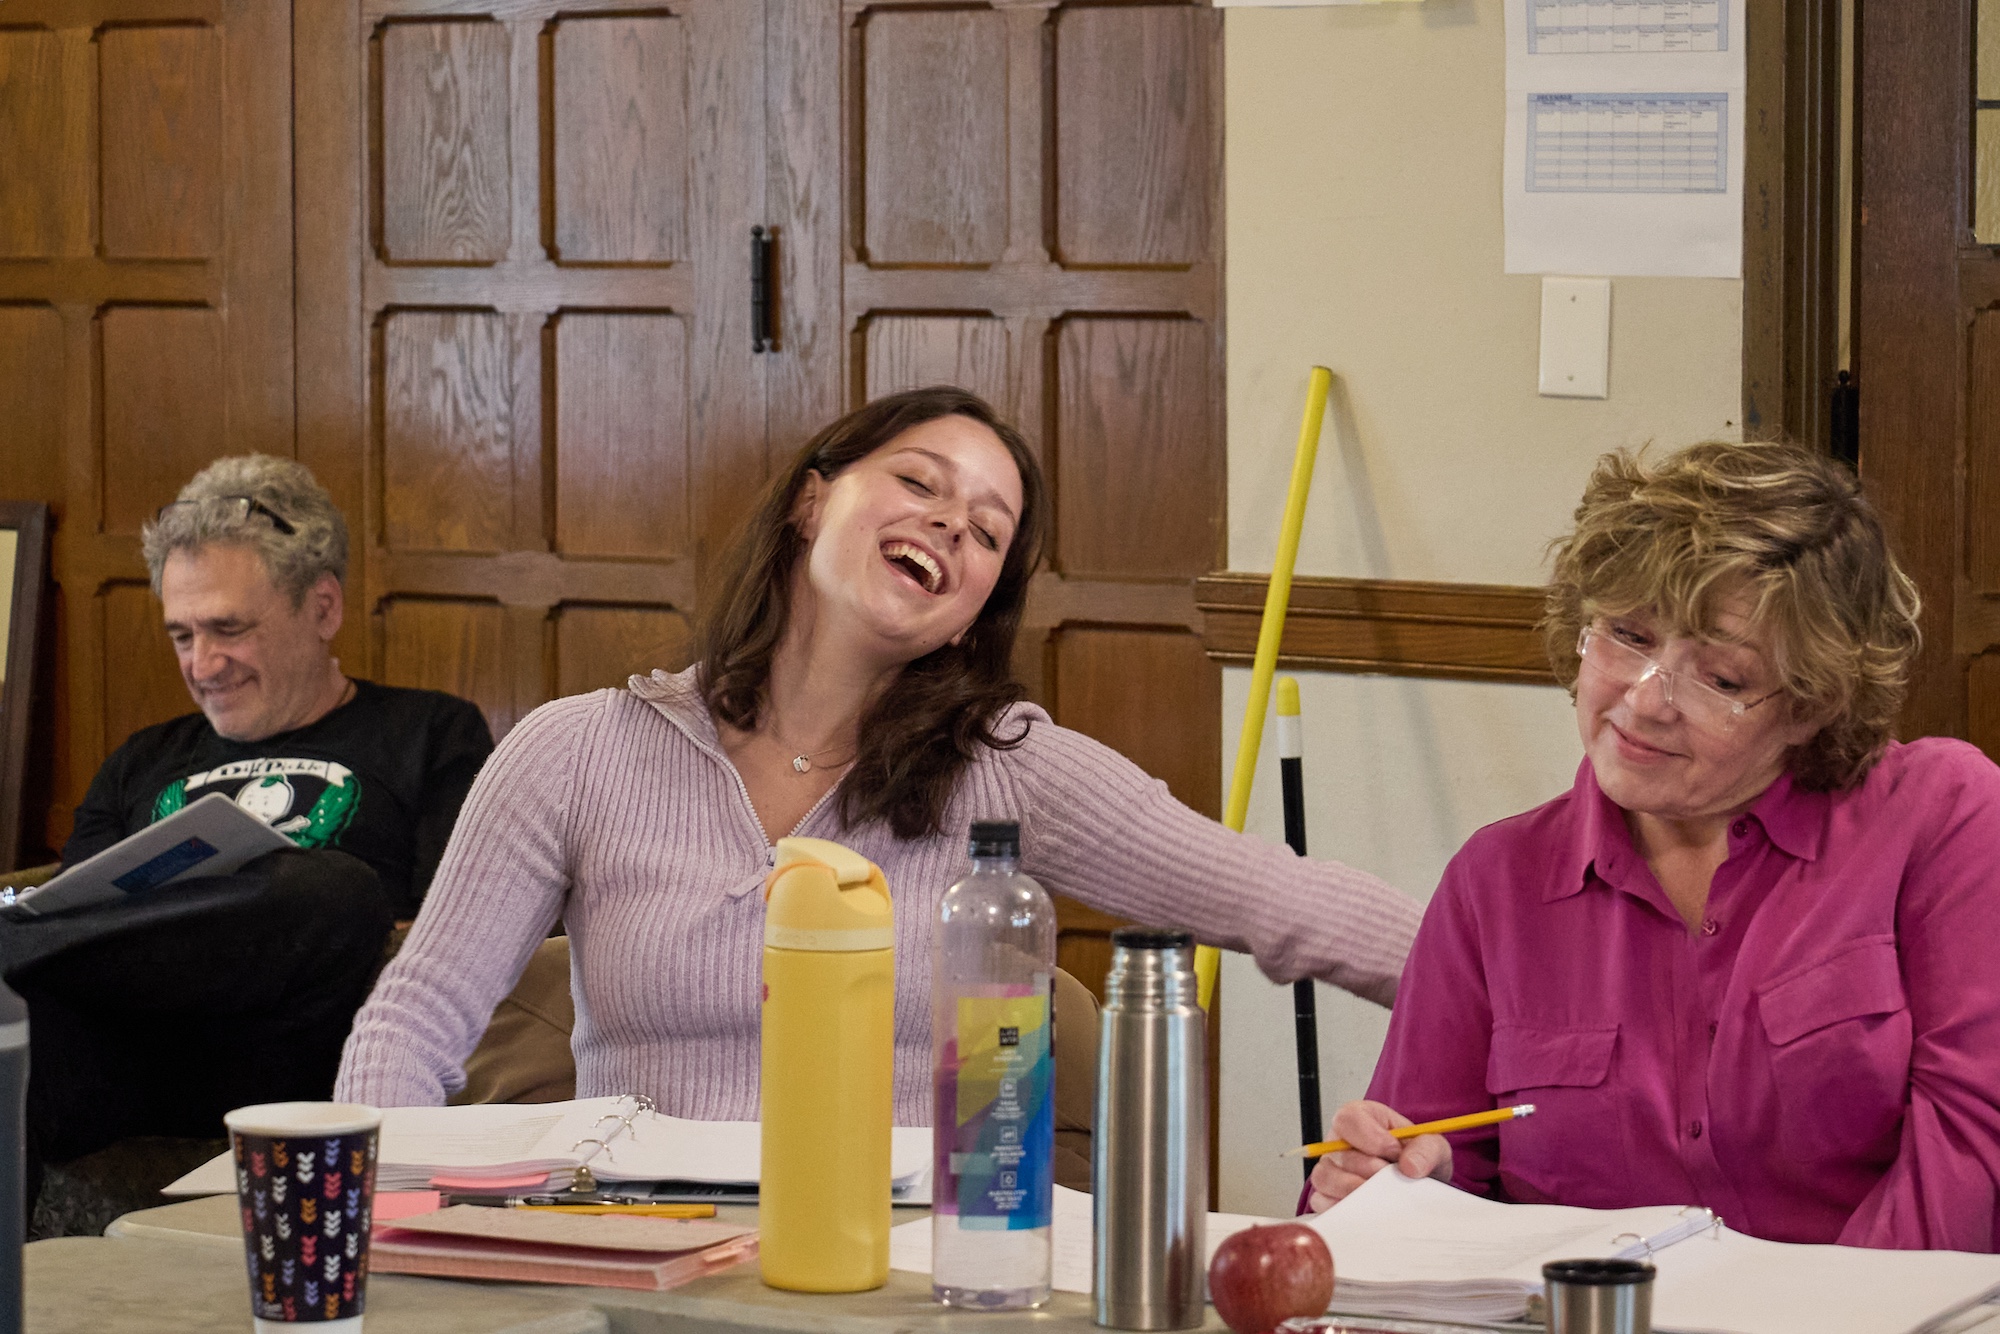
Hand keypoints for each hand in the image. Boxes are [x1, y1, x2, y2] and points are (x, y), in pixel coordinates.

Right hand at [1304, 1100, 1451, 1212]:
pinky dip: (1347, 1209)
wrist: (1419, 1189)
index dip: (1371, 1138)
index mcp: (1361, 1118)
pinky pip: (1324, 1203)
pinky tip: (1369, 1210)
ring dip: (1357, 1191)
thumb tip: (1410, 1166)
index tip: (1395, 1153)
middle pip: (1339, 1154)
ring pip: (1325, 1178)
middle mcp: (1338, 1142)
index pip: (1348, 1119)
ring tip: (1382, 1197)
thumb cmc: (1417, 1161)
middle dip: (1371, 1171)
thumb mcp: (1433, 1148)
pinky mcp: (1326, 1197)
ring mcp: (1329, 1170)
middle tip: (1392, 1180)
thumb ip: (1427, 1148)